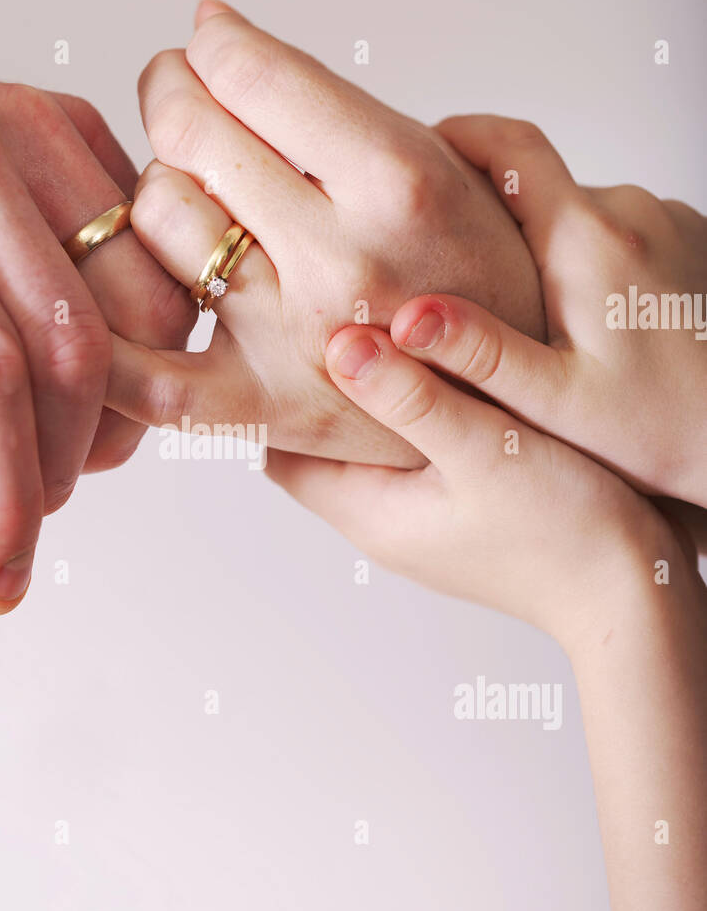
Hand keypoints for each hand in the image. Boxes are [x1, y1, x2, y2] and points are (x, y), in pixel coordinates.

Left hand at [0, 20, 193, 612]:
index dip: (0, 498)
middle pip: (72, 348)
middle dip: (56, 467)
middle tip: (8, 512)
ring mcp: (19, 123)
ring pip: (139, 307)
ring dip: (112, 410)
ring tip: (38, 440)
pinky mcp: (61, 126)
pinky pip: (147, 258)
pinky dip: (131, 339)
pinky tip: (64, 367)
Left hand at [107, 0, 544, 466]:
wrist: (518, 391)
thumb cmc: (473, 267)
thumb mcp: (439, 156)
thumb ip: (322, 98)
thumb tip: (209, 23)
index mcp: (398, 182)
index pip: (248, 72)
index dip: (209, 46)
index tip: (206, 47)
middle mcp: (343, 261)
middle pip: (191, 136)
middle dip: (172, 94)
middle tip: (180, 96)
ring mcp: (294, 341)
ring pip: (159, 220)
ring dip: (159, 191)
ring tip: (193, 193)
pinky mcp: (262, 411)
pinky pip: (148, 379)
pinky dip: (104, 344)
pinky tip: (88, 304)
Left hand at [267, 324, 691, 649]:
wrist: (637, 594)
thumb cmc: (566, 534)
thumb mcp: (483, 451)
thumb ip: (411, 397)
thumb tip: (340, 347)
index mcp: (368, 512)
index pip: (278, 452)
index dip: (272, 396)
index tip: (278, 336)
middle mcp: (383, 521)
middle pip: (318, 447)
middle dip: (317, 388)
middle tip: (325, 316)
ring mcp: (422, 520)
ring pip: (367, 446)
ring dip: (369, 397)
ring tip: (380, 328)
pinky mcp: (460, 512)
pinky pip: (414, 453)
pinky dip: (413, 412)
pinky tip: (442, 369)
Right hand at [387, 114, 706, 505]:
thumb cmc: (662, 429)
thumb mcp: (555, 401)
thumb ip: (477, 353)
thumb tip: (406, 319)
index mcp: (588, 239)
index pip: (512, 145)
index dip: (457, 136)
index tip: (419, 152)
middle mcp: (632, 212)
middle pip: (539, 188)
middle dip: (492, 224)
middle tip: (456, 285)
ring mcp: (668, 220)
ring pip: (578, 215)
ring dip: (543, 250)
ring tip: (524, 320)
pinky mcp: (690, 239)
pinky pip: (618, 231)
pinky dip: (588, 261)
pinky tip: (584, 324)